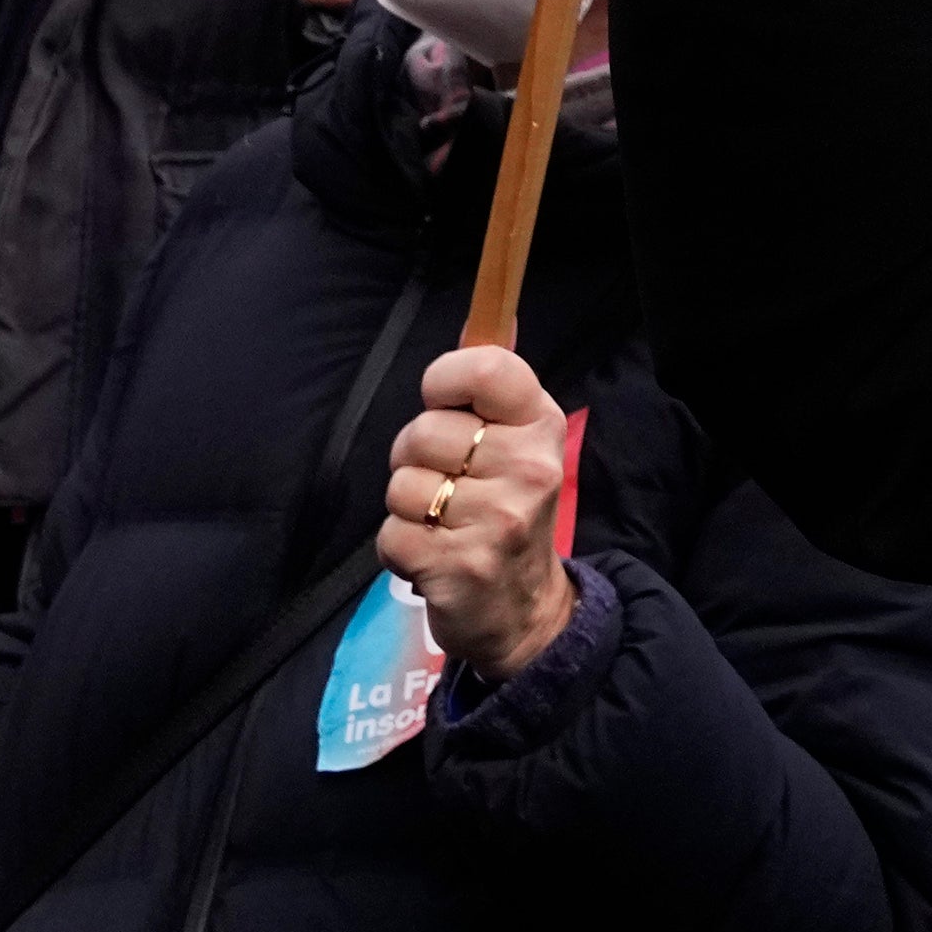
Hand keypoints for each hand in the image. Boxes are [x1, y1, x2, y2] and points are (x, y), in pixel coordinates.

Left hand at [380, 343, 580, 680]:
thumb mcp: (521, 444)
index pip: (484, 368)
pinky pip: (390, 535)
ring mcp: (495, 520)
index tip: (444, 404)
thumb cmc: (509, 512)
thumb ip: (495, 389)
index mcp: (541, 425)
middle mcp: (527, 468)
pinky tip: (431, 554)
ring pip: (401, 486)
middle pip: (423, 433)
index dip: (443, 381)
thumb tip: (486, 319)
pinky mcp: (456, 566)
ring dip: (407, 508)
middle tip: (448, 483)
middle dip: (416, 459)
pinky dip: (398, 548)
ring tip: (441, 523)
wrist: (526, 611)